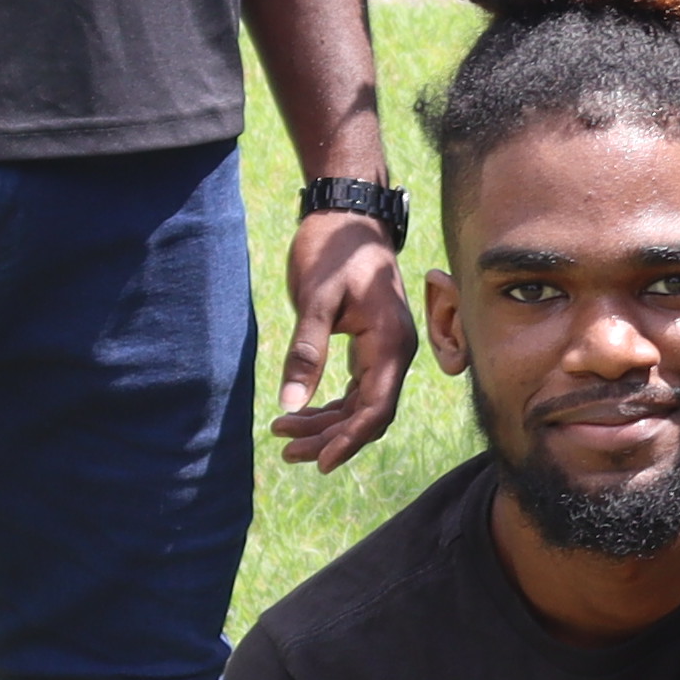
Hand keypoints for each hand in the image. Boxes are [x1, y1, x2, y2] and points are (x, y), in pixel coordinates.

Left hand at [272, 211, 412, 472]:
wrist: (349, 217)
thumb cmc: (334, 251)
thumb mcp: (316, 299)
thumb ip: (306, 351)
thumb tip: (290, 403)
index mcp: (390, 343)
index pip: (376, 408)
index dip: (349, 440)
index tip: (319, 462)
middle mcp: (396, 352)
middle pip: (369, 415)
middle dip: (330, 437)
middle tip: (286, 452)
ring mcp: (386, 351)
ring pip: (362, 405)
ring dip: (327, 425)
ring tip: (283, 435)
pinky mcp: (371, 347)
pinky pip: (356, 389)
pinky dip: (330, 405)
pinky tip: (299, 412)